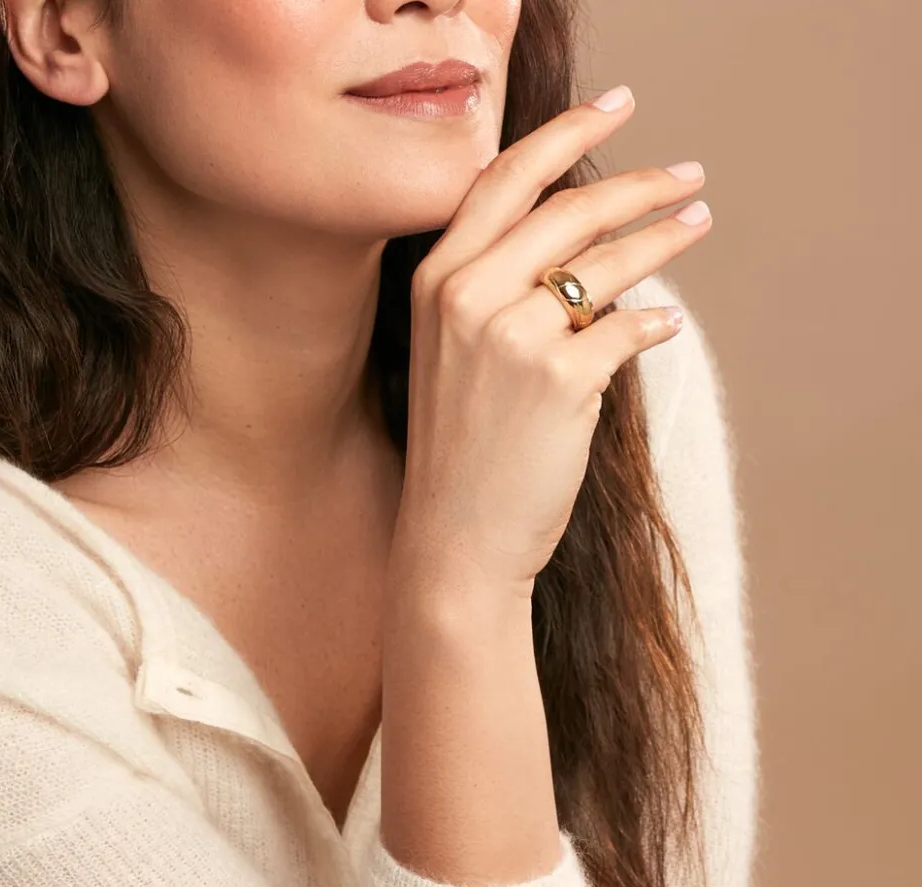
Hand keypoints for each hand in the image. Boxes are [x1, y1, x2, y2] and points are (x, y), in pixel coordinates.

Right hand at [391, 87, 710, 599]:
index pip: (507, 179)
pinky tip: (665, 323)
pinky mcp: (560, 380)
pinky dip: (653, 323)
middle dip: (640, 184)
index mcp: (436, 280)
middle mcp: (466, 295)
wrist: (454, 534)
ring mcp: (511, 337)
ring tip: (696, 222)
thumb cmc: (459, 445)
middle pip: (570, 210)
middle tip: (686, 176)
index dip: (566, 133)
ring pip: (608, 264)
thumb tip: (584, 241)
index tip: (615, 105)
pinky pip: (626, 328)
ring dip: (663, 238)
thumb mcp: (453, 351)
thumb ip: (498, 286)